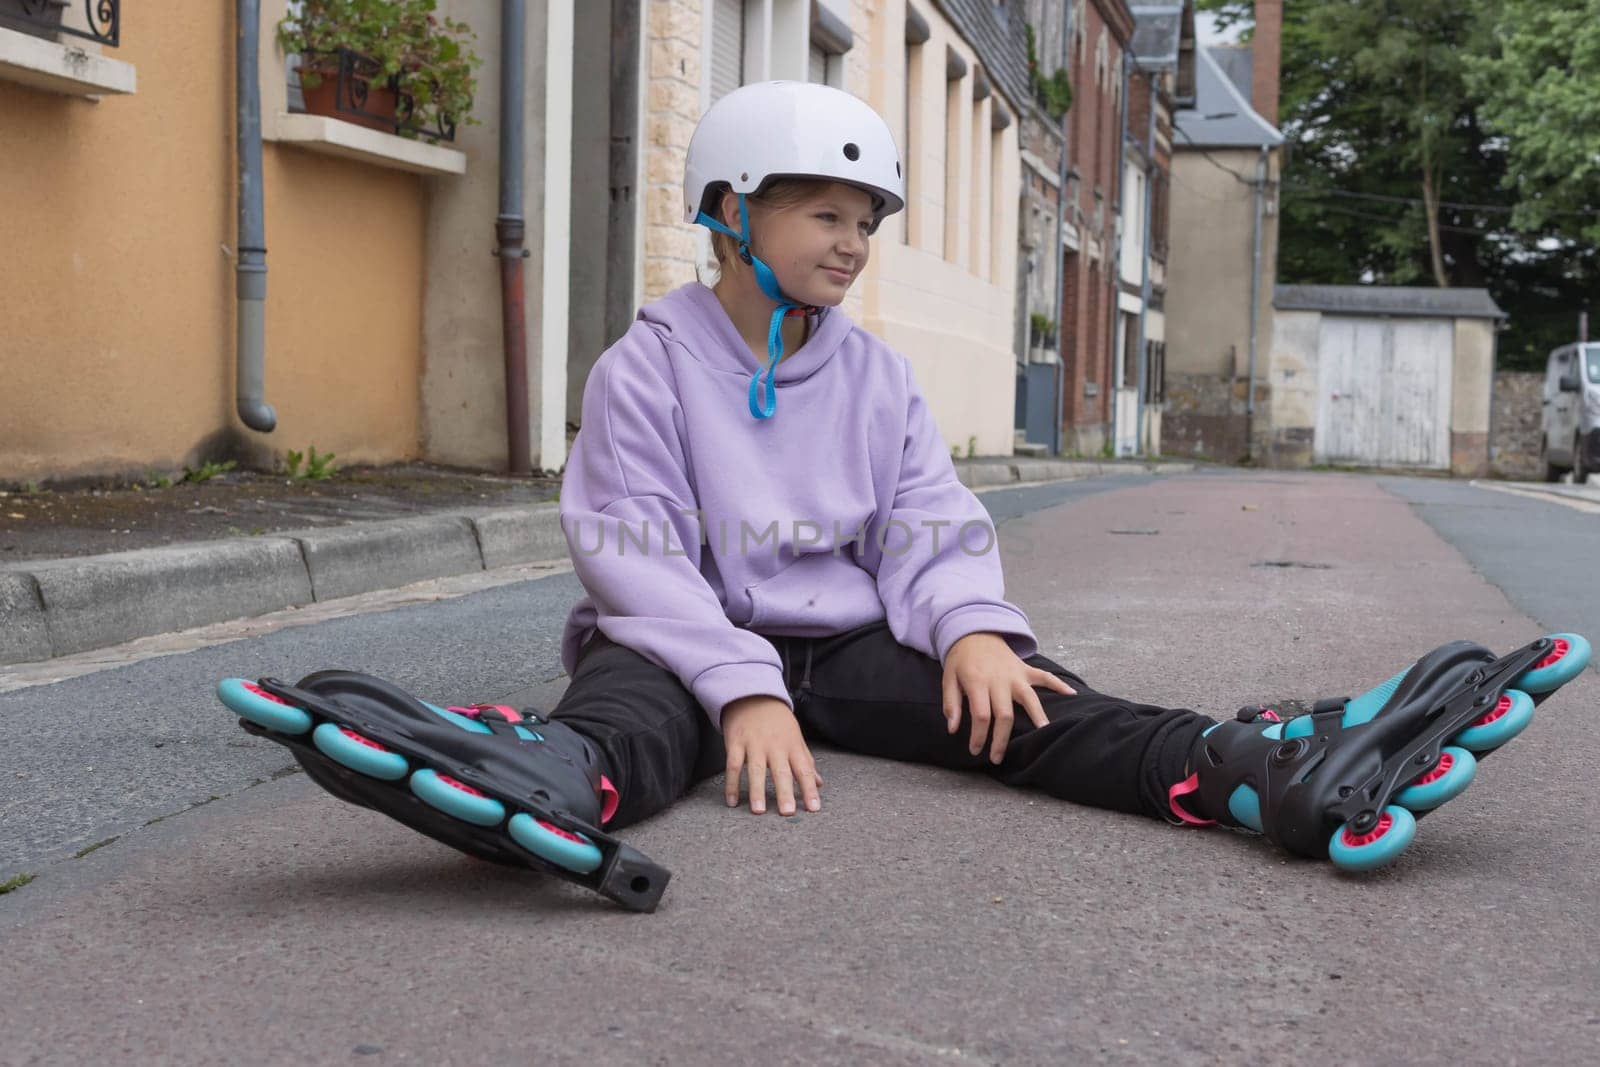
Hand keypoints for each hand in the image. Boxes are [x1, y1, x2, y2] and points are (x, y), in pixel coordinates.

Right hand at [721, 695, 822, 815]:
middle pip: (781, 772)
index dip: (809, 789)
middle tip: (787, 812)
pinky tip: (732, 801)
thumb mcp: (796, 737)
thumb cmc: (778, 721)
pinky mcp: (735, 743)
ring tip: (758, 811)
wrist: (753, 695)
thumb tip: (819, 784)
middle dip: (785, 792)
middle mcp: (775, 746)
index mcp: (792, 746)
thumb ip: (806, 761)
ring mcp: (754, 744)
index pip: (804, 770)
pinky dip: (731, 784)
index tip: (814, 808)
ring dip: (757, 791)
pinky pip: (733, 766)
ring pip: (756, 770)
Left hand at [943, 633, 1076, 763]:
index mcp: (977, 682)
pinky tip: (1071, 693)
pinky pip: (1045, 676)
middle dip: (1001, 739)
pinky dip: (1059, 684)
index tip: (976, 750)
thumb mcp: (948, 678)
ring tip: (1044, 733)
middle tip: (998, 758)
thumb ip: (951, 703)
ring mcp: (1015, 674)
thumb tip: (953, 728)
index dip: (979, 736)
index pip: (981, 715)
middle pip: (1004, 714)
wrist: (976, 631)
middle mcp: (999, 679)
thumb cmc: (961, 659)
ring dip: (1037, 716)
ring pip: (1029, 698)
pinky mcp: (1026, 669)